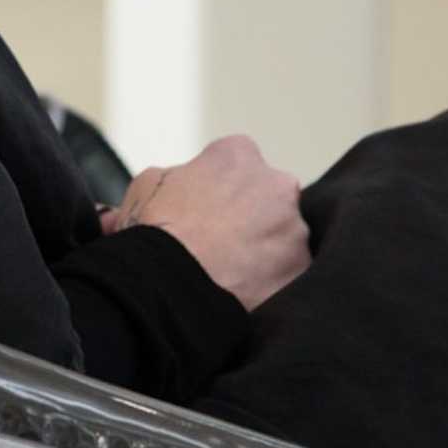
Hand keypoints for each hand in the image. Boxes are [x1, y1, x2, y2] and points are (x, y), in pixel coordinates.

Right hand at [101, 134, 310, 311]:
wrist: (173, 286)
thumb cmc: (157, 231)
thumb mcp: (146, 186)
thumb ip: (171, 177)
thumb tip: (171, 189)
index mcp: (238, 155)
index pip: (237, 163)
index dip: (220, 187)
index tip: (207, 209)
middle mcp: (276, 184)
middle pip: (269, 198)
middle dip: (251, 216)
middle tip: (222, 242)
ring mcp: (294, 229)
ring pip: (284, 237)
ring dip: (265, 250)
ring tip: (232, 272)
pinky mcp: (301, 270)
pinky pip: (290, 273)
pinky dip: (272, 281)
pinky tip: (245, 291)